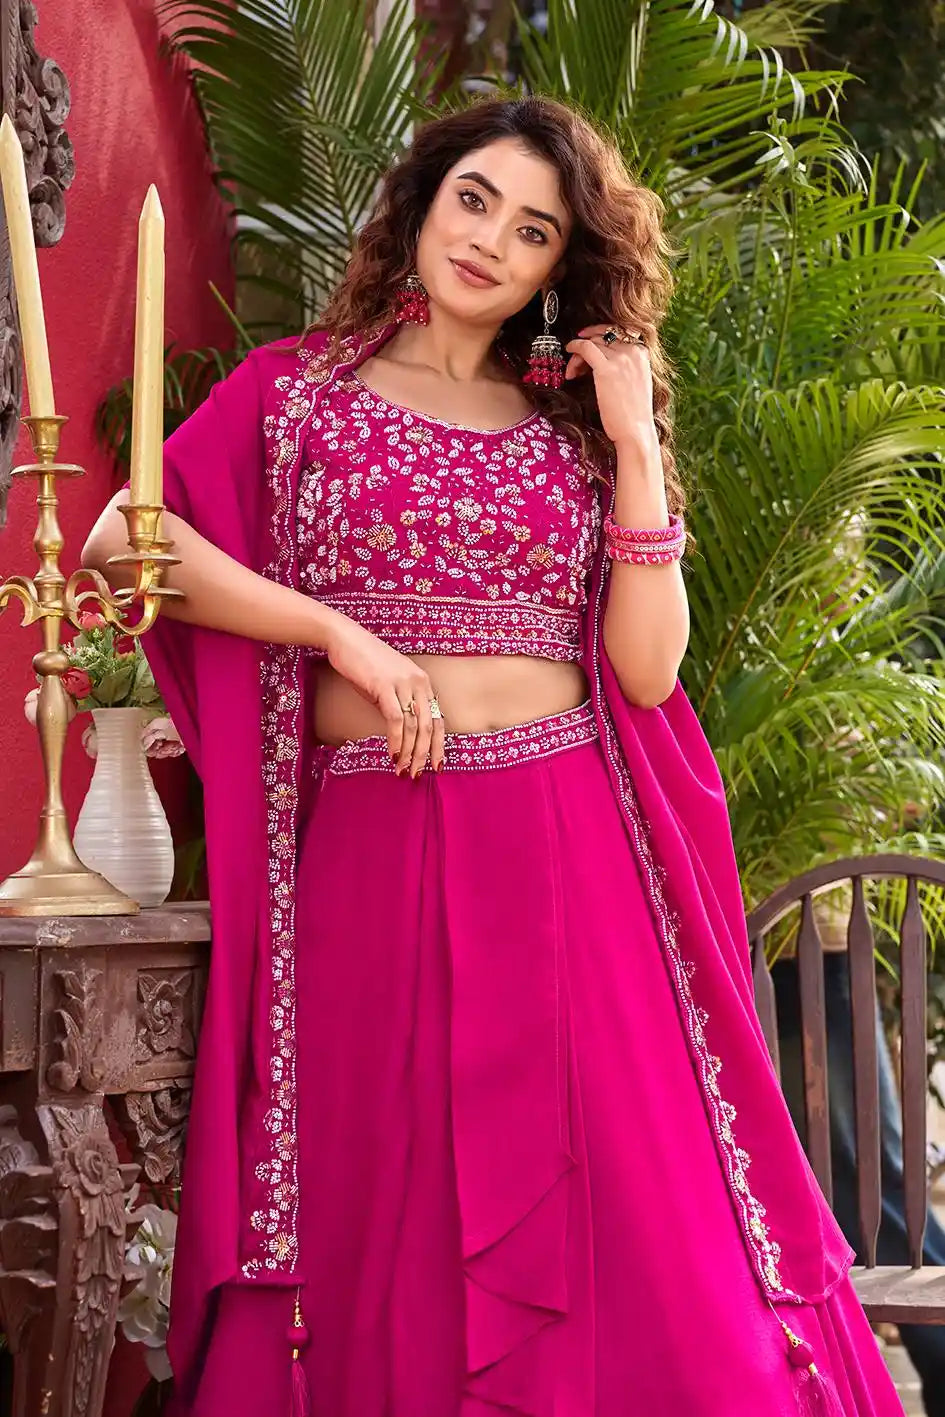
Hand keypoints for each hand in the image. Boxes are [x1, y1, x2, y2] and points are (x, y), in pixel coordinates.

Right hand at [324, 615, 444, 775]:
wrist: (345, 640)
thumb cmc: (364, 664)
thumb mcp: (389, 685)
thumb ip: (400, 705)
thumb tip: (404, 735)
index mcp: (423, 682)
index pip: (438, 720)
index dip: (439, 745)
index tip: (436, 765)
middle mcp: (419, 682)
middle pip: (429, 726)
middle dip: (424, 754)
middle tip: (417, 774)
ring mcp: (403, 683)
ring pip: (414, 726)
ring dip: (409, 752)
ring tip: (402, 770)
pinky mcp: (385, 686)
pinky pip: (396, 720)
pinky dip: (396, 740)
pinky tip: (392, 754)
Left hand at [564, 324, 657, 451]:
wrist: (635, 430)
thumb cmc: (634, 413)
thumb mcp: (636, 381)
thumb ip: (627, 365)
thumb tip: (605, 359)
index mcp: (642, 352)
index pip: (618, 332)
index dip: (600, 336)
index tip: (589, 340)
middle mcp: (633, 351)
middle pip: (603, 337)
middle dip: (588, 346)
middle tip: (578, 362)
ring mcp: (620, 358)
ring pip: (593, 342)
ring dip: (579, 354)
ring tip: (573, 372)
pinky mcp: (606, 369)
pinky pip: (585, 348)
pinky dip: (575, 346)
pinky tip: (569, 350)